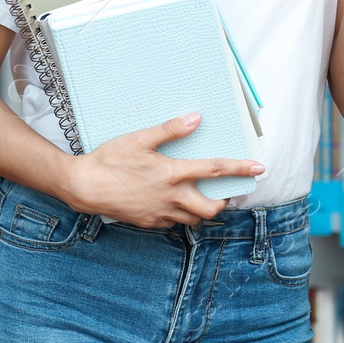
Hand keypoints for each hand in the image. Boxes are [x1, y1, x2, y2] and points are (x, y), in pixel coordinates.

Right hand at [65, 112, 265, 227]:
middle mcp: (171, 197)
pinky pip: (173, 223)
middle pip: (211, 209)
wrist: (84, 187)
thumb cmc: (110, 159)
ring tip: (199, 197)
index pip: (215, 171)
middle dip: (223, 202)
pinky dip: (179, 215)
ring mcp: (160, 213)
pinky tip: (173, 204)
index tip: (259, 169)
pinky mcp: (148, 223)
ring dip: (201, 210)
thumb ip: (170, 130)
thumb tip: (195, 119)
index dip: (239, 169)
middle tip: (224, 192)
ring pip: (193, 219)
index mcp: (173, 174)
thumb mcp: (140, 138)